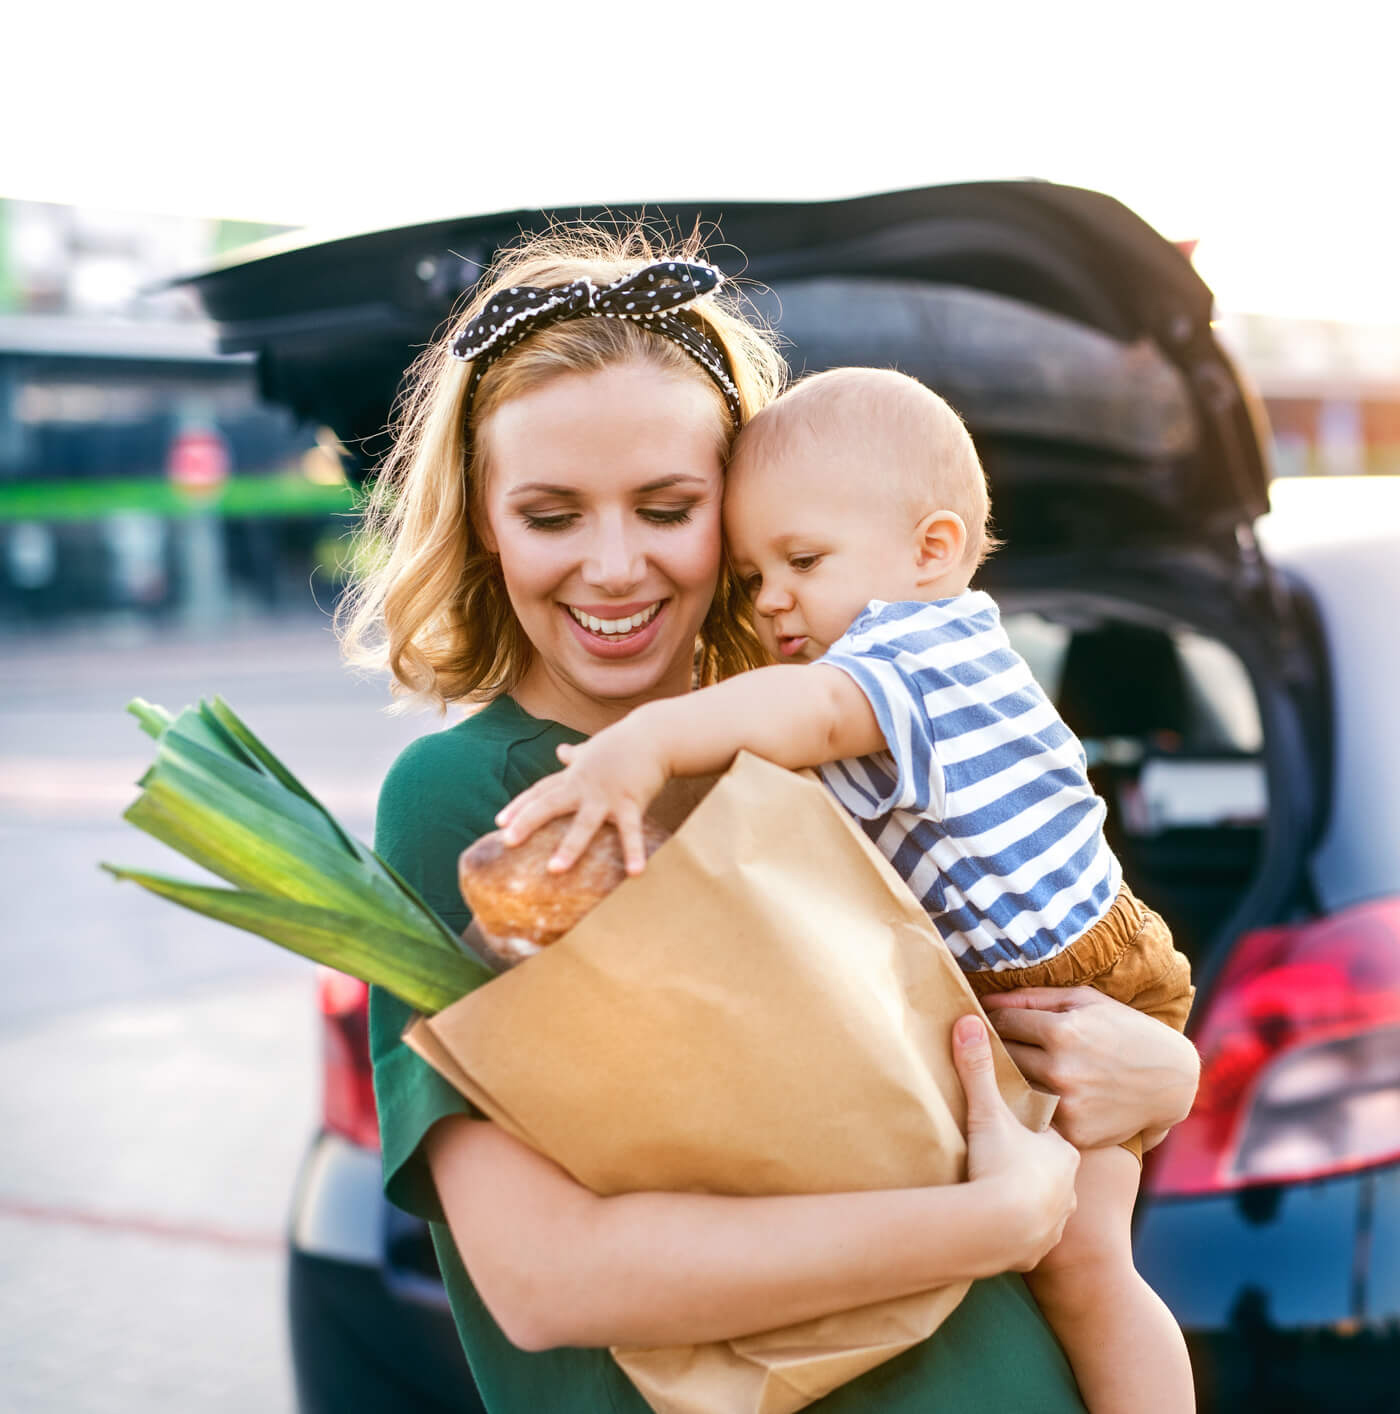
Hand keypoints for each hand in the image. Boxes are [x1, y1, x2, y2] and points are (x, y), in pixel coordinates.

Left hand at [494, 725, 668, 874]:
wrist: (655, 734)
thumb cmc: (624, 743)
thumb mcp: (594, 748)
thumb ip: (576, 754)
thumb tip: (561, 750)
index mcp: (574, 776)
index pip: (541, 791)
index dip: (519, 806)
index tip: (499, 823)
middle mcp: (585, 786)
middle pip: (550, 803)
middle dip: (528, 821)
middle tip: (508, 841)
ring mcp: (607, 795)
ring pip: (584, 823)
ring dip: (569, 846)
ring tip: (554, 869)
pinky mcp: (631, 801)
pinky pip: (631, 830)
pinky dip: (633, 851)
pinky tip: (634, 873)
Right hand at [952, 1014, 1079, 1271]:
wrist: (1000, 1229)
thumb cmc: (1000, 1166)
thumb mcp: (987, 1112)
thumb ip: (978, 1069)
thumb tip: (968, 1021)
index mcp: (1062, 1150)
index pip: (1049, 1134)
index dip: (1031, 1130)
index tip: (1012, 1128)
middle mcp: (1069, 1187)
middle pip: (1050, 1170)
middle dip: (1032, 1166)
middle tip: (1005, 1158)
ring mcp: (1058, 1220)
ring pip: (1047, 1204)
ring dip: (1029, 1200)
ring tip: (1002, 1194)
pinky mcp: (1040, 1250)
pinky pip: (1033, 1236)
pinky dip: (1020, 1230)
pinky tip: (1003, 1225)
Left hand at [981, 987, 1200, 1148]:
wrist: (1172, 1081)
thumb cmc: (1124, 1030)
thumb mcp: (1084, 1000)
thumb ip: (1032, 997)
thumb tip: (985, 1001)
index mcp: (1062, 1031)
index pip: (1002, 1023)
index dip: (994, 1020)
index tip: (992, 1022)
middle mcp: (1061, 1069)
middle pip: (1003, 1056)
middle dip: (1000, 1048)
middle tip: (999, 1046)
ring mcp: (1067, 1104)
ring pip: (1014, 1088)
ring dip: (1013, 1078)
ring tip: (1022, 1069)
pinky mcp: (1075, 1132)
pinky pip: (1037, 1116)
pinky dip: (1036, 1106)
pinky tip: (1046, 1096)